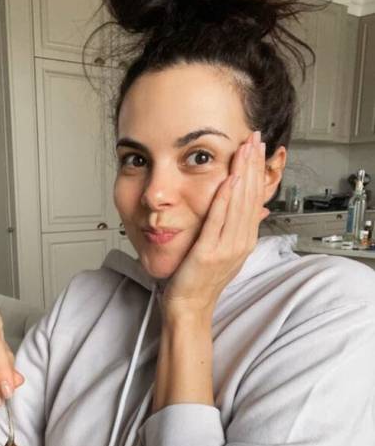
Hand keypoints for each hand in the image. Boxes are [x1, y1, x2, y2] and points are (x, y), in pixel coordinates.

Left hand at [162, 130, 268, 319]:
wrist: (188, 307)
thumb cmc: (199, 280)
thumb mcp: (224, 251)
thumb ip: (236, 229)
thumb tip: (253, 211)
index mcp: (244, 240)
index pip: (254, 198)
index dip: (256, 170)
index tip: (257, 148)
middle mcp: (240, 242)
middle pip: (251, 196)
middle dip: (253, 164)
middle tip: (255, 138)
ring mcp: (227, 248)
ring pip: (239, 204)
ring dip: (243, 173)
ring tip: (246, 149)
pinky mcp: (210, 252)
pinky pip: (219, 221)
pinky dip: (225, 199)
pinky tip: (229, 180)